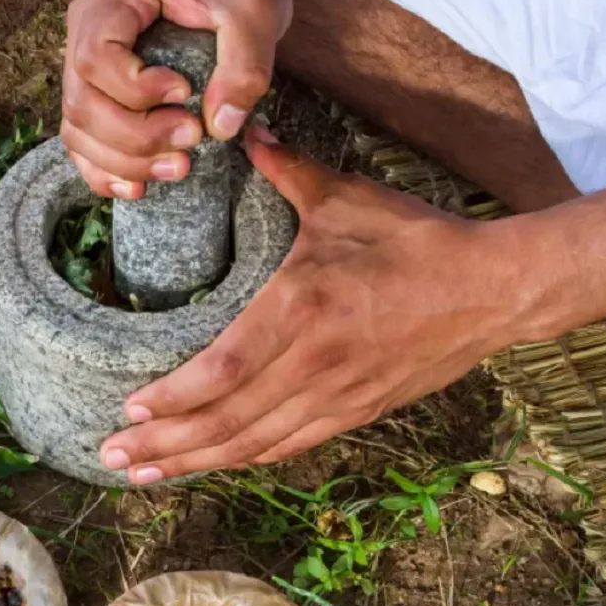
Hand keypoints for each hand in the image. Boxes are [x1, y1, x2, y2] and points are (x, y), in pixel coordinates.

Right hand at [62, 0, 303, 199]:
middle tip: (189, 144)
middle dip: (134, 138)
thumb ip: (245, 65)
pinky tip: (137, 187)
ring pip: (77, 127)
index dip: (134, 91)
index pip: (96, 57)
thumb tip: (221, 127)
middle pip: (81, 101)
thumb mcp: (254, 10)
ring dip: (122, 161)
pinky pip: (81, 138)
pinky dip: (104, 169)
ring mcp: (84, 59)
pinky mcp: (97, 89)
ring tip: (177, 169)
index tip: (186, 94)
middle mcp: (86, 24)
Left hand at [100, 127, 525, 481]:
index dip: (174, 398)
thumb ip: (287, 171)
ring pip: (252, 444)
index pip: (225, 369)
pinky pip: (288, 447)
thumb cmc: (418, 241)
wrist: (496, 290)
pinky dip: (242, 459)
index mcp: (304, 308)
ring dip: (192, 463)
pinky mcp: (356, 413)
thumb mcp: (347, 200)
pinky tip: (207, 465)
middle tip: (110, 455)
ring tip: (141, 471)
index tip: (129, 408)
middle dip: (163, 444)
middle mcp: (316, 363)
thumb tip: (242, 133)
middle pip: (227, 420)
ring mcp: (338, 396)